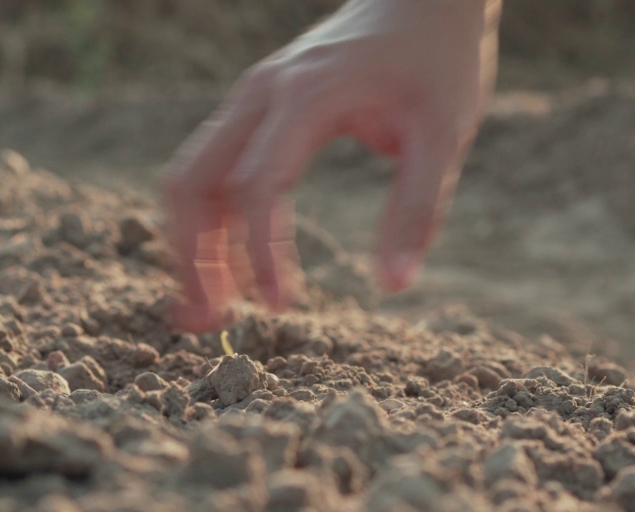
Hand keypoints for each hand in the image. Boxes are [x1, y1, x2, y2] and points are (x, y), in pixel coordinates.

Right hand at [163, 0, 500, 331]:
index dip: (259, 253)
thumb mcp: (445, 133)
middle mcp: (261, 94)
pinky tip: (225, 272)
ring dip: (189, 246)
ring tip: (208, 311)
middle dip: (191, 257)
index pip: (256, 185)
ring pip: (190, 178)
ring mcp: (250, 100)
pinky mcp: (255, 111)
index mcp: (305, 95)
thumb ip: (418, 208)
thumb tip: (393, 286)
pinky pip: (210, 171)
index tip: (281, 307)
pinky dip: (207, 225)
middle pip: (193, 182)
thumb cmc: (437, 63)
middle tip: (211, 324)